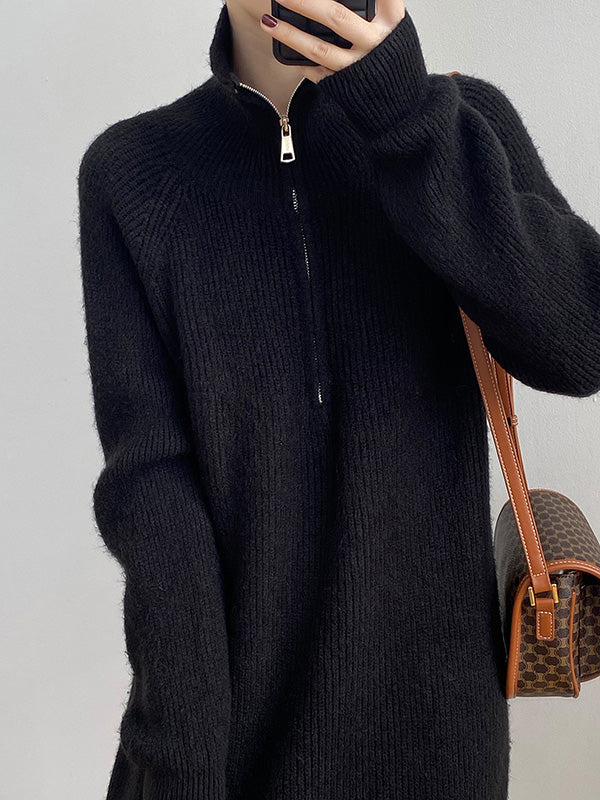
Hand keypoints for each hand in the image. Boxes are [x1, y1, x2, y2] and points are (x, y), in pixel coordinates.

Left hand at [260, 0, 405, 82]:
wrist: (402, 105)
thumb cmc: (393, 60)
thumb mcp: (394, 28)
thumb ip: (378, 9)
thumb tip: (344, 0)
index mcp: (392, 22)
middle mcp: (375, 43)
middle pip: (336, 16)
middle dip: (305, 3)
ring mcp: (358, 66)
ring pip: (320, 48)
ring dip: (290, 34)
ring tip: (268, 21)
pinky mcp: (345, 85)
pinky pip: (317, 72)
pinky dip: (300, 60)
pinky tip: (286, 49)